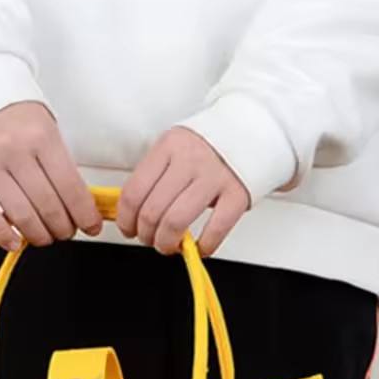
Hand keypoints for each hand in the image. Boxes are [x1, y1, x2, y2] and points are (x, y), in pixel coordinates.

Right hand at [0, 101, 101, 250]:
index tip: (91, 226)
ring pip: (21, 215)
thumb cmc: (14, 114)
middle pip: (48, 206)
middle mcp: (14, 150)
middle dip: (63, 227)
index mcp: (41, 136)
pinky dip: (4, 235)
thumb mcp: (47, 128)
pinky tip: (16, 242)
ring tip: (46, 236)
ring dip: (39, 235)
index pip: (71, 188)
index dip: (85, 215)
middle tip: (67, 231)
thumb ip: (61, 165)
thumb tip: (79, 205)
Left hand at [117, 127, 250, 256]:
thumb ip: (154, 176)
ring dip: (166, 243)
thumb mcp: (174, 149)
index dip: (126, 219)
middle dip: (145, 235)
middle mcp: (189, 160)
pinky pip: (215, 229)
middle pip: (151, 211)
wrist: (253, 131)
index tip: (128, 229)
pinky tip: (199, 247)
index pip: (133, 192)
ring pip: (175, 222)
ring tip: (169, 245)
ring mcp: (214, 177)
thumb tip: (132, 213)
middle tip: (149, 239)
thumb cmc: (208, 147)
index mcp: (168, 147)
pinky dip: (204, 246)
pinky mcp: (238, 194)